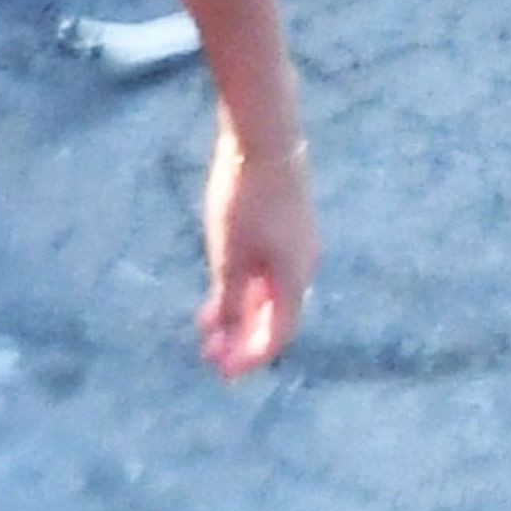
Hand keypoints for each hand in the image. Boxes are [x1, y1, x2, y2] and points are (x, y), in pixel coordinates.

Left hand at [196, 129, 319, 378]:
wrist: (264, 138)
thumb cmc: (245, 199)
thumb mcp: (228, 254)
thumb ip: (228, 298)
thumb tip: (227, 336)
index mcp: (294, 279)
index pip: (278, 334)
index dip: (251, 357)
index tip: (223, 372)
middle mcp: (302, 265)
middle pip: (274, 314)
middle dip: (241, 337)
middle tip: (210, 354)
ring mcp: (296, 242)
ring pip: (268, 290)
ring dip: (240, 310)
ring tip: (207, 324)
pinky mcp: (285, 221)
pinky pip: (267, 268)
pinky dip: (244, 285)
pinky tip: (222, 283)